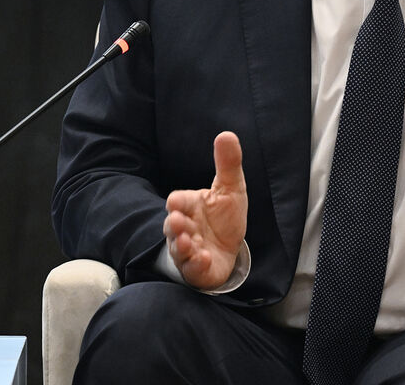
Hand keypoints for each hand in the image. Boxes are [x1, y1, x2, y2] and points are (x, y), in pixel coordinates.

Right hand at [162, 131, 247, 289]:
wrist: (228, 249)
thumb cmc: (223, 217)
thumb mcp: (231, 189)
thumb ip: (228, 164)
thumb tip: (227, 134)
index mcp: (189, 206)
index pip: (176, 202)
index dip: (177, 203)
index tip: (177, 203)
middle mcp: (184, 228)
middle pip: (172, 226)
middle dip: (175, 225)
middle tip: (178, 222)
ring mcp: (189, 250)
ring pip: (179, 249)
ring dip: (181, 246)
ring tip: (187, 242)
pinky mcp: (197, 269)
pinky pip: (192, 269)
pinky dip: (196, 265)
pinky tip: (204, 258)